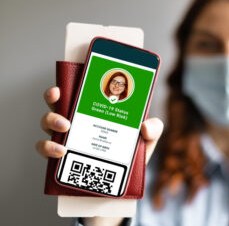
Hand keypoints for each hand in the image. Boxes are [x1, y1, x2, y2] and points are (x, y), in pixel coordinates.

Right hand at [35, 86, 163, 163]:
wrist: (125, 178)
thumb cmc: (133, 151)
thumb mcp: (148, 138)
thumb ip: (154, 128)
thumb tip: (145, 127)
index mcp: (96, 109)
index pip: (78, 90)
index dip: (70, 80)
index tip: (67, 77)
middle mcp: (78, 119)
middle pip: (57, 102)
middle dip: (53, 96)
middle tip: (59, 97)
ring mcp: (68, 136)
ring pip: (47, 122)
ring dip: (51, 120)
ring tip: (65, 126)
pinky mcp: (62, 155)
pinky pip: (46, 148)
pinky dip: (48, 147)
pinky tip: (61, 150)